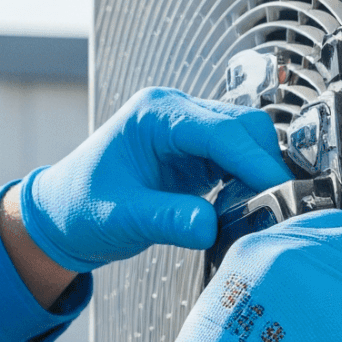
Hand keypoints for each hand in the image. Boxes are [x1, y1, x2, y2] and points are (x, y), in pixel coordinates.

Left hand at [17, 87, 289, 272]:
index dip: (255, 163)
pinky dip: (248, 182)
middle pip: (245, 127)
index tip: (279, 193)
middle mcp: (176, 114)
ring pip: (247, 141)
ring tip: (260, 213)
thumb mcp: (121, 217)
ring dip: (258, 174)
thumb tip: (210, 227)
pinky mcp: (196, 152)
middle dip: (264, 166)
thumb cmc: (80, 207)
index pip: (222, 130)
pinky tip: (243, 208)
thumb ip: (167, 220)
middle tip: (277, 208)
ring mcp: (188, 130)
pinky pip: (237, 159)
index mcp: (155, 115)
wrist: (62, 215)